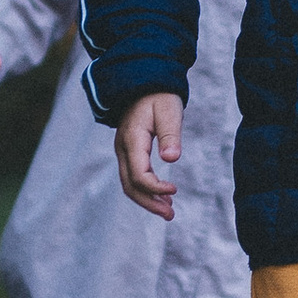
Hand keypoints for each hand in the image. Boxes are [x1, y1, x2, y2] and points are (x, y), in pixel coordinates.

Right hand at [117, 90, 182, 218]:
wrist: (143, 83)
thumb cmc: (159, 96)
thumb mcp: (169, 111)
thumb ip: (171, 134)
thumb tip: (171, 158)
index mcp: (132, 139)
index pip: (139, 174)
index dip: (155, 187)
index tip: (175, 190)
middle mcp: (123, 148)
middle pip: (130, 185)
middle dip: (149, 203)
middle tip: (171, 215)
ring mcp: (123, 151)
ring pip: (129, 184)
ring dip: (147, 200)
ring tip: (168, 211)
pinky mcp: (128, 152)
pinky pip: (131, 177)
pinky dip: (145, 190)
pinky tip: (162, 195)